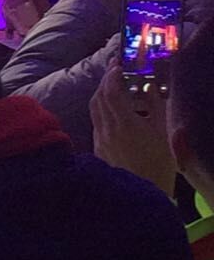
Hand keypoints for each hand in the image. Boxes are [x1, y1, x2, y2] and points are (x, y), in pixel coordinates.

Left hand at [90, 63, 174, 195]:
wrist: (142, 195)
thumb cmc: (159, 165)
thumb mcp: (164, 134)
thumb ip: (157, 107)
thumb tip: (150, 86)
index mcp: (125, 123)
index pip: (111, 91)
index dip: (113, 75)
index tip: (118, 64)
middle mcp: (107, 129)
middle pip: (99, 97)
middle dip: (105, 81)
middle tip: (114, 70)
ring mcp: (100, 139)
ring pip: (94, 109)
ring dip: (100, 94)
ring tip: (111, 87)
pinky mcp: (97, 149)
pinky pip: (95, 122)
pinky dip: (100, 110)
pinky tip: (110, 112)